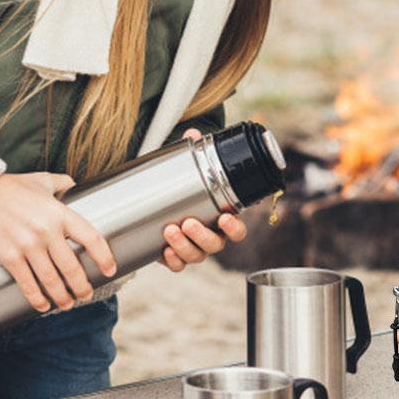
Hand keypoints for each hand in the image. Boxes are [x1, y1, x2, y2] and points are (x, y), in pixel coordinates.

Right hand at [0, 172, 115, 312]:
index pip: (91, 238)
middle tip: (86, 294)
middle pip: (71, 267)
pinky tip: (43, 306)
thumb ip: (61, 183)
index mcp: (60, 214)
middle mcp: (47, 232)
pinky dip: (36, 298)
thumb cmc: (12, 186)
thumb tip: (72, 183)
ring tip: (68, 304)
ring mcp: (28, 246)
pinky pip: (26, 283)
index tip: (109, 270)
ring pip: (51, 279)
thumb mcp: (41, 180)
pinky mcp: (9, 257)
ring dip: (62, 296)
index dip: (104, 257)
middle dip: (81, 286)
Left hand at [160, 128, 246, 272]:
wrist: (161, 205)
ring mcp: (194, 249)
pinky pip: (178, 265)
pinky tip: (164, 251)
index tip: (225, 217)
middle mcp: (211, 237)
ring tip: (170, 230)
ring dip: (184, 246)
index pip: (236, 230)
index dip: (233, 228)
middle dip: (202, 236)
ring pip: (196, 256)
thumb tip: (192, 133)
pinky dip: (172, 261)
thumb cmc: (183, 188)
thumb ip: (191, 153)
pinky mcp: (175, 256)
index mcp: (221, 219)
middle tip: (188, 222)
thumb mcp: (186, 170)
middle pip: (216, 246)